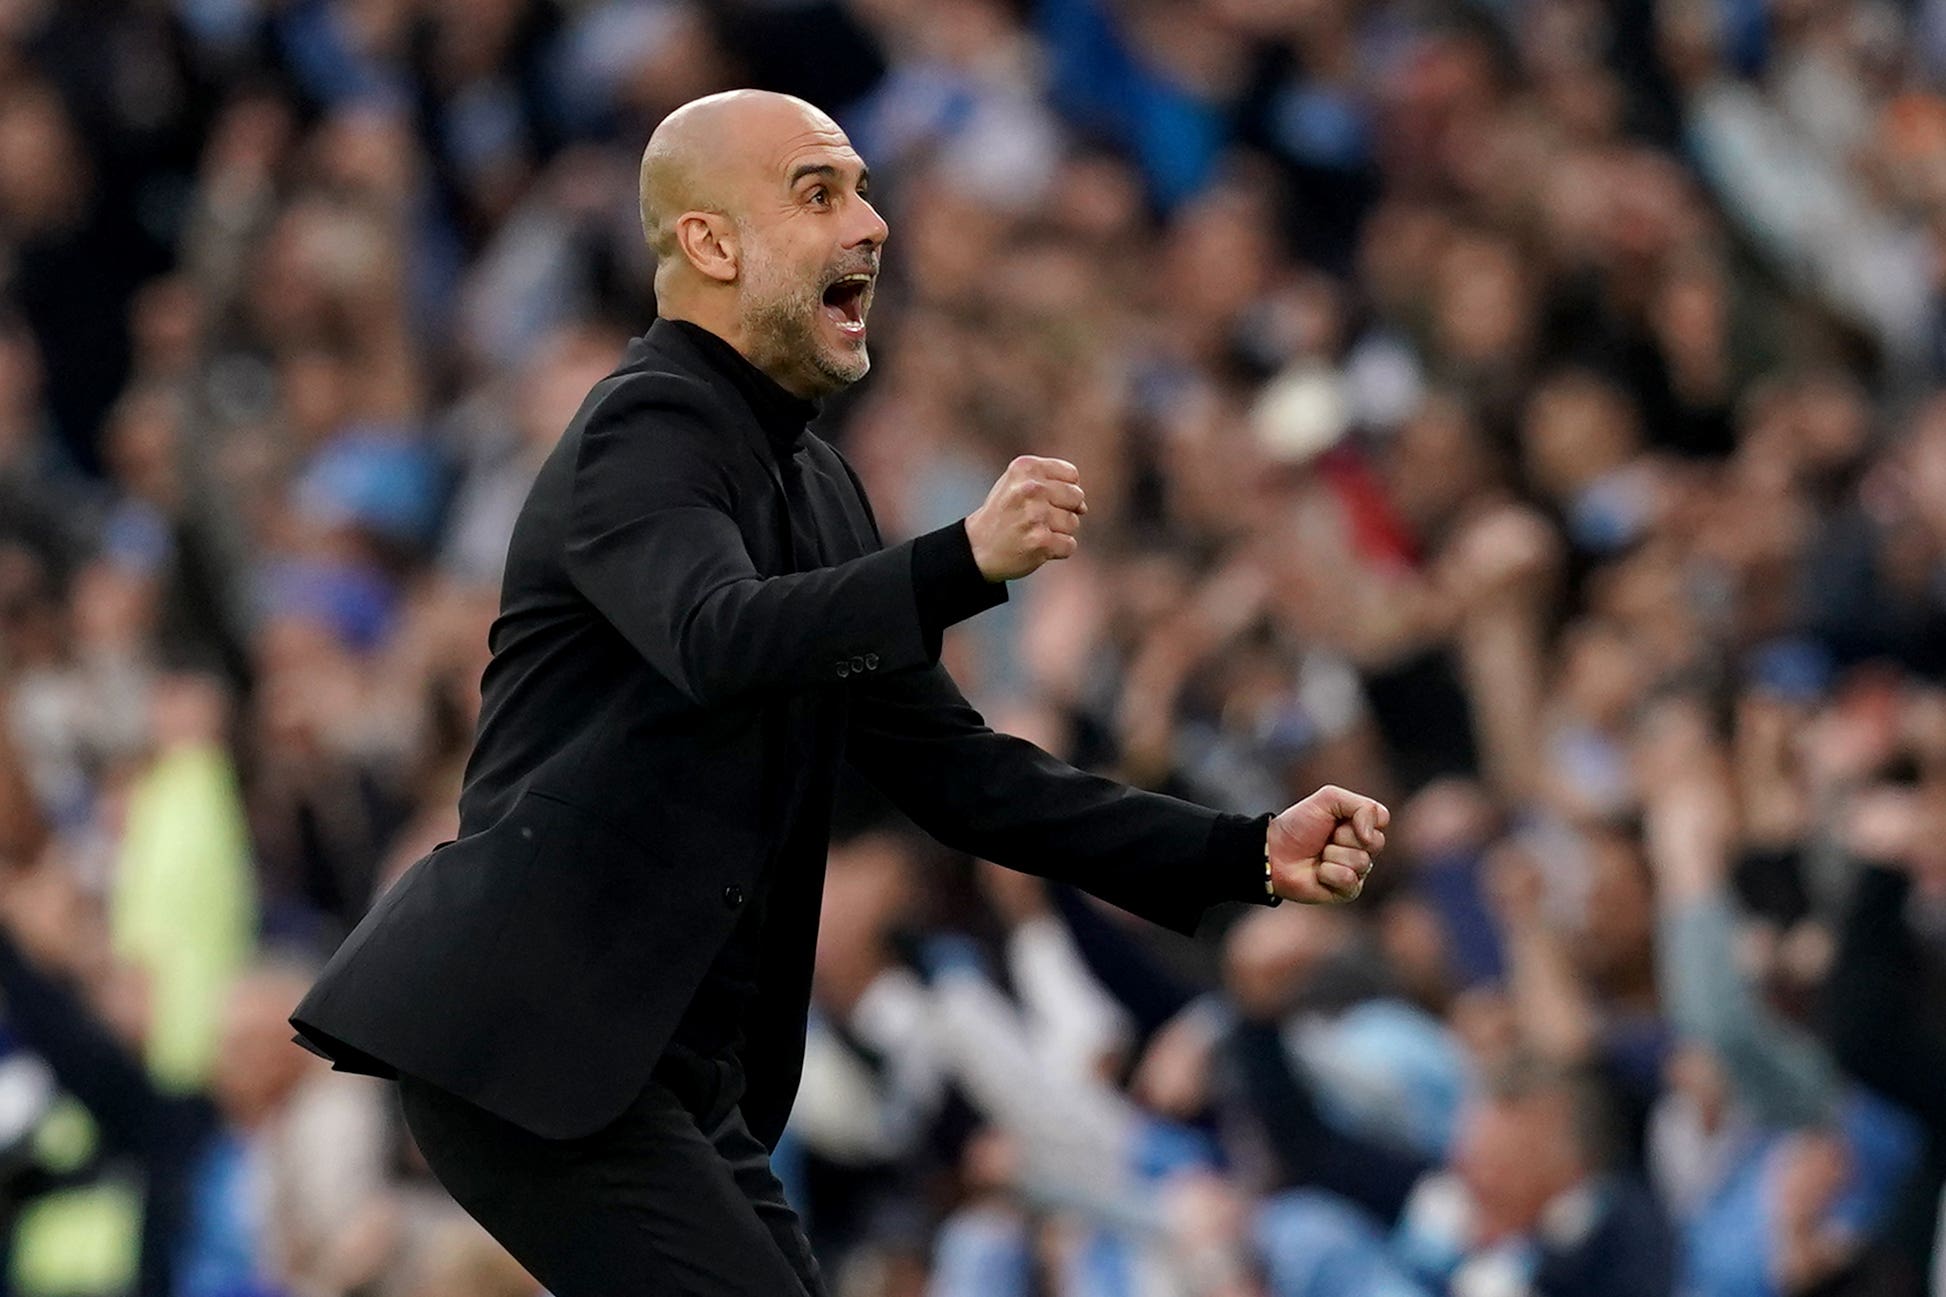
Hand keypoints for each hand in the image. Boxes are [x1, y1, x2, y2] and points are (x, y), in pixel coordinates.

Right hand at [964, 456, 1087, 580]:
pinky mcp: (1041, 542)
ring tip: (1033, 532)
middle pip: (1077, 497)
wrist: (978, 547)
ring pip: (1074, 523)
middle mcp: (1030, 488)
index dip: (1063, 489)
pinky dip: (1057, 550)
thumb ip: (1053, 482)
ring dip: (1058, 531)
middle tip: (1037, 518)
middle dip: (1064, 510)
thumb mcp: (1019, 481)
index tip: (1041, 498)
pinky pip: (1070, 545)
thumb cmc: (1005, 511)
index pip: (1072, 475)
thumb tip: (1084, 507)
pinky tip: (1036, 547)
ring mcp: (1035, 515)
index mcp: (1026, 467)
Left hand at [1268, 785, 1388, 903]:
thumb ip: (1361, 807)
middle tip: (1326, 838)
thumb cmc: (1298, 825)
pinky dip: (1328, 873)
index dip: (1360, 817)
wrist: (1273, 851)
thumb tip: (1371, 837)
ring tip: (1319, 855)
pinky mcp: (1348, 891)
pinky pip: (1349, 879)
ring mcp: (1358, 871)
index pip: (1382, 818)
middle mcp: (1363, 848)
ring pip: (1361, 861)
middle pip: (1375, 842)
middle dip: (1344, 836)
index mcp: (1362, 825)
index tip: (1337, 818)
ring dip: (1332, 855)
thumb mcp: (1329, 799)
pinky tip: (1317, 872)